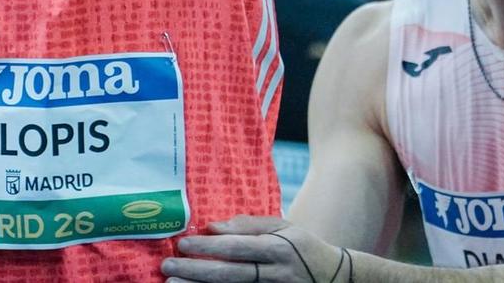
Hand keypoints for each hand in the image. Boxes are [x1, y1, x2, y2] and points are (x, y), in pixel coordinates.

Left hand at [163, 217, 348, 281]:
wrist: (336, 278)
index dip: (209, 247)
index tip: (183, 244)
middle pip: (230, 274)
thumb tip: (213, 226)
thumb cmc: (302, 247)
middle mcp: (277, 273)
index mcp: (279, 248)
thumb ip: (249, 225)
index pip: (237, 248)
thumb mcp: (283, 227)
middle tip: (168, 266)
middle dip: (196, 271)